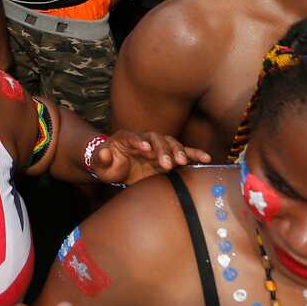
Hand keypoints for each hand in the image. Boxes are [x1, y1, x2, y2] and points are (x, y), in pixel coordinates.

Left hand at [90, 130, 210, 186]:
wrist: (116, 168)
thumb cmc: (107, 165)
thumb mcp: (99, 164)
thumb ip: (101, 158)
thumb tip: (105, 152)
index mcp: (125, 138)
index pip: (132, 137)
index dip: (138, 141)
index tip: (145, 149)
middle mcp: (144, 139)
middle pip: (155, 139)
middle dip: (161, 150)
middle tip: (166, 163)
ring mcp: (157, 147)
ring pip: (170, 144)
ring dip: (177, 152)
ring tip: (182, 162)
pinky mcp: (168, 157)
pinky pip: (184, 153)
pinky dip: (194, 154)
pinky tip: (206, 158)